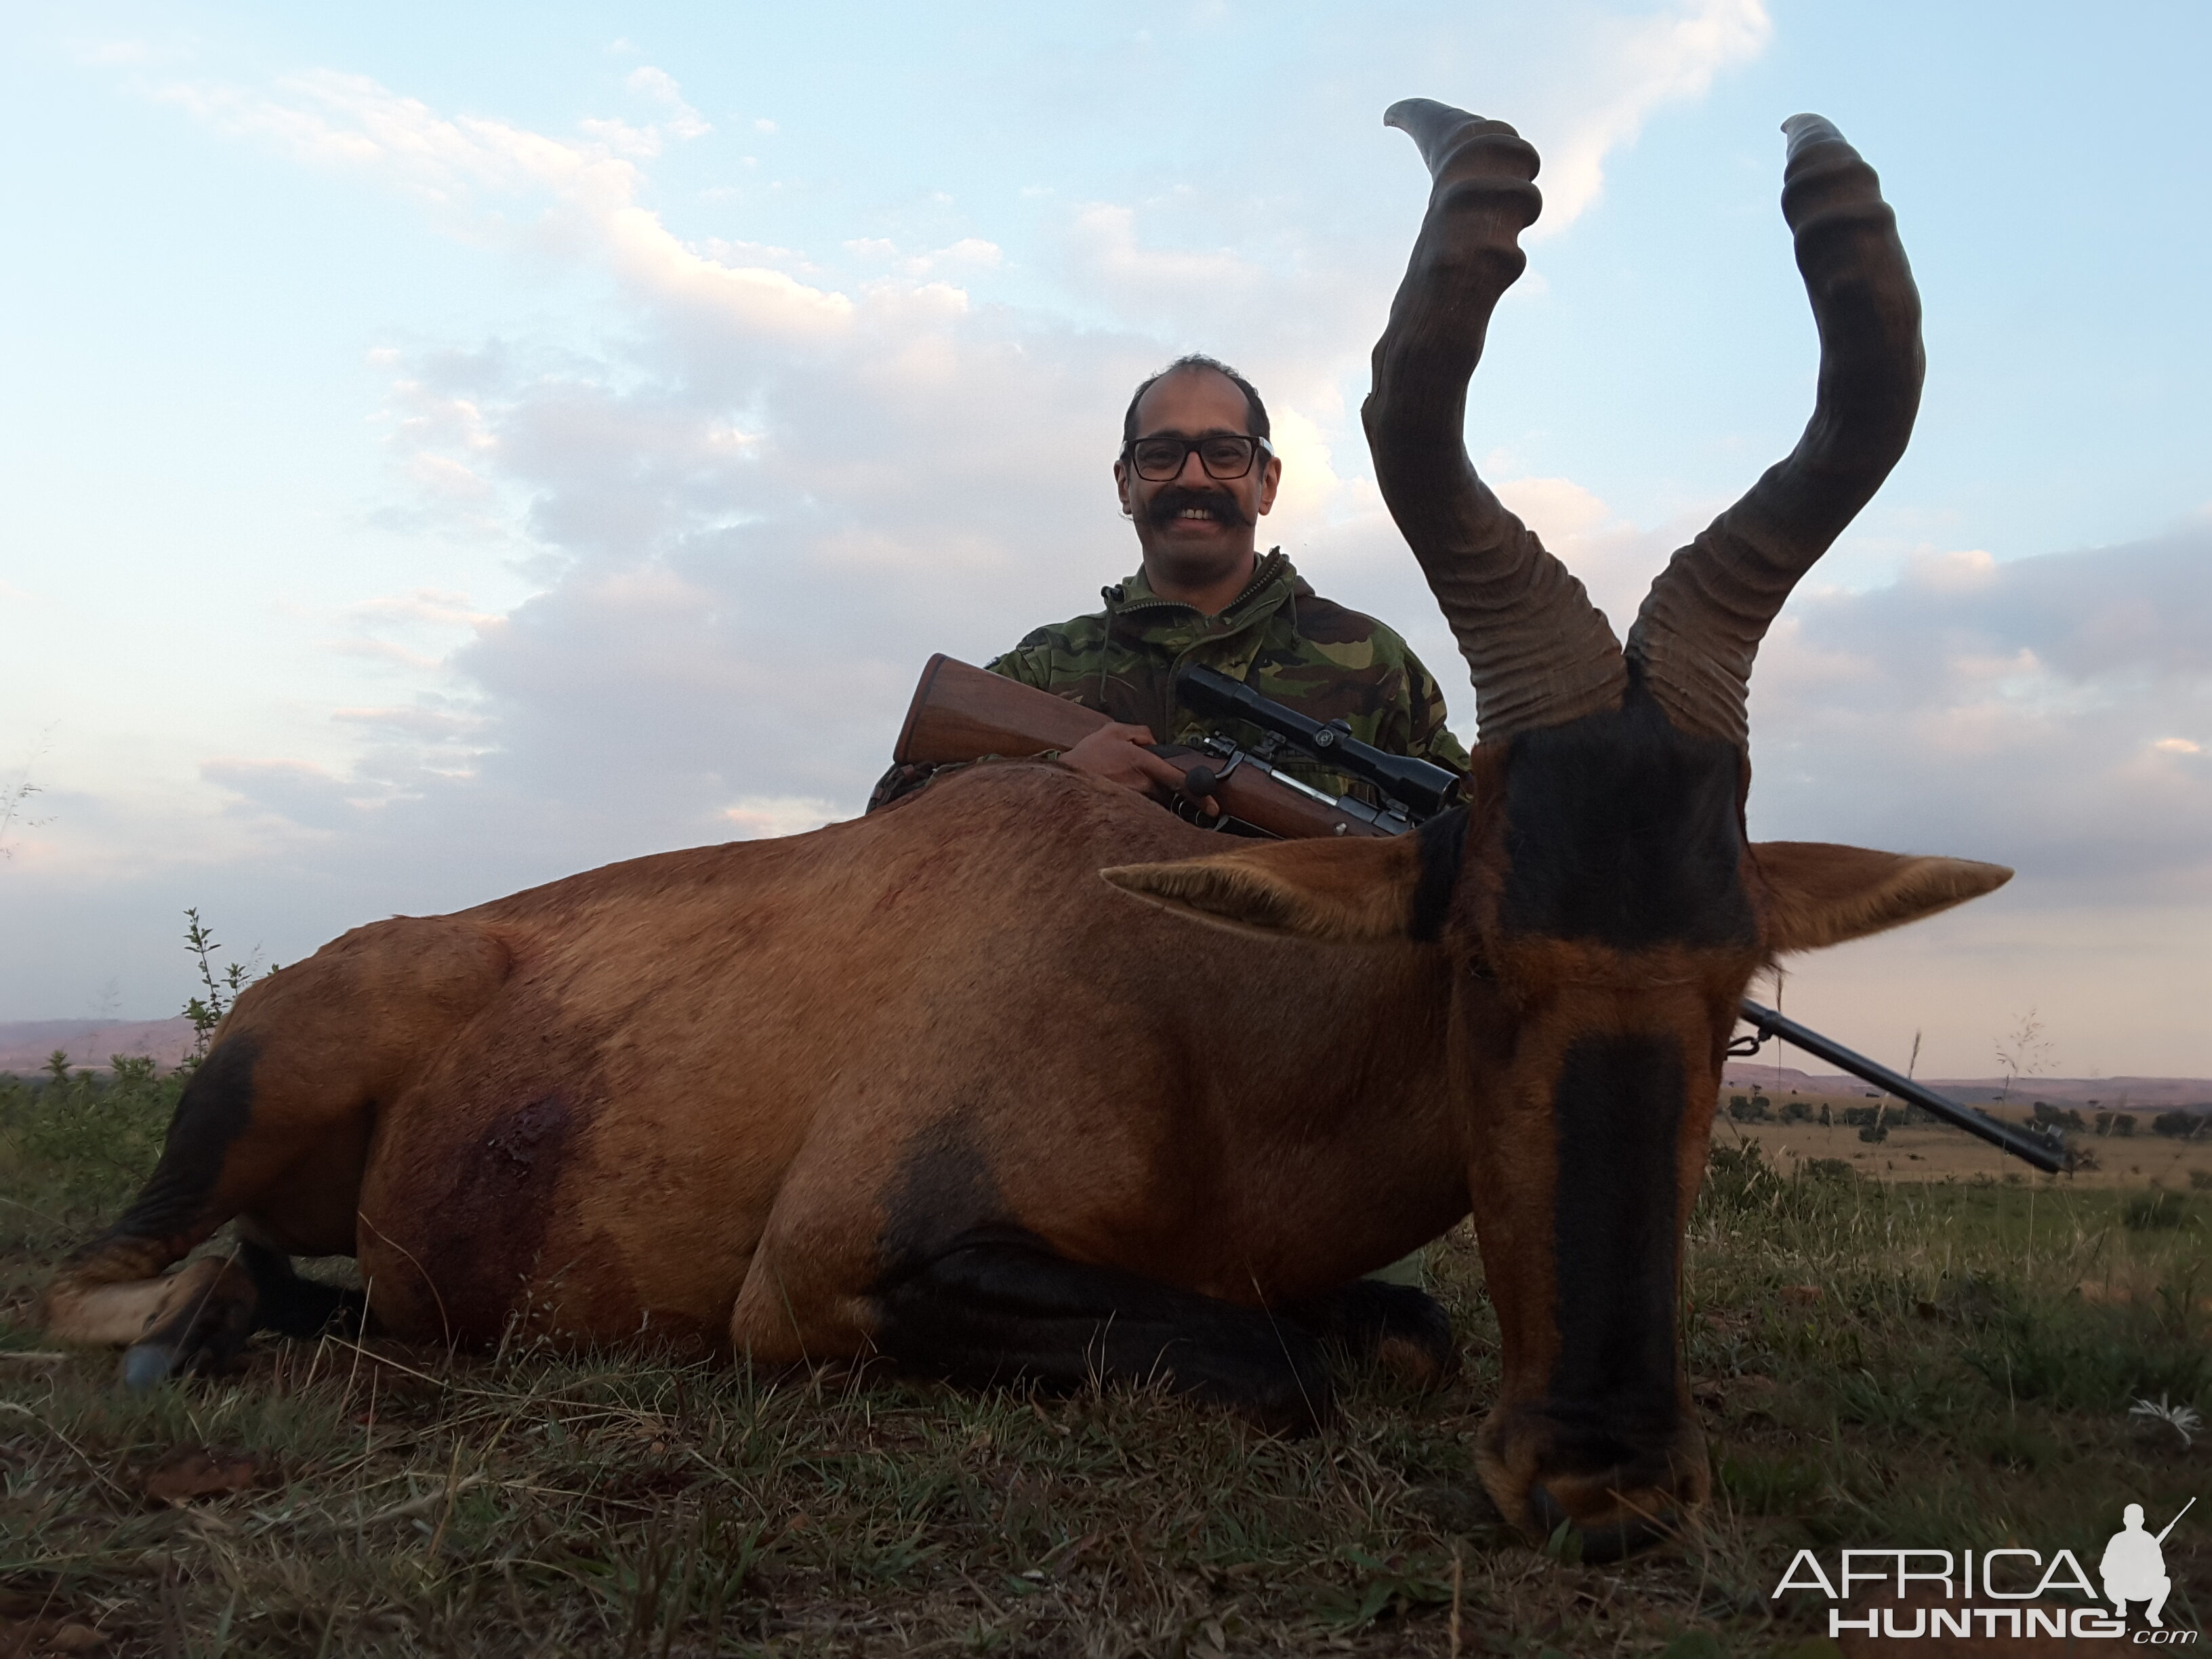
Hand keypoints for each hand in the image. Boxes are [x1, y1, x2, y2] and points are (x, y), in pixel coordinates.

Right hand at [1060, 723, 1218, 815]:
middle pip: (1168, 793)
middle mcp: (1143, 787)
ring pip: (1154, 802)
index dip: (1199, 795)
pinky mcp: (1125, 814)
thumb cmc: (1085, 758)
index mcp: (1143, 765)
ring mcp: (1134, 803)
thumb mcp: (1112, 731)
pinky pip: (1139, 811)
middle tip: (1147, 783)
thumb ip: (1139, 732)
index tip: (1213, 808)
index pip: (1179, 781)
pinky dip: (1136, 805)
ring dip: (1148, 796)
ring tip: (1122, 785)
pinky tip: (1118, 796)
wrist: (1061, 783)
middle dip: (1165, 789)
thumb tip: (1153, 741)